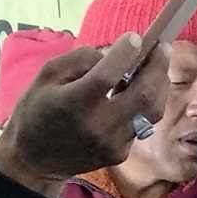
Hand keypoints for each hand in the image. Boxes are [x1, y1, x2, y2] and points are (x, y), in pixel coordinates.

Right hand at [0, 34, 171, 196]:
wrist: (34, 160)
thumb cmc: (36, 110)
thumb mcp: (46, 75)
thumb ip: (81, 59)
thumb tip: (116, 52)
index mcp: (74, 104)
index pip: (108, 75)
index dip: (126, 53)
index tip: (136, 38)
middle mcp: (98, 126)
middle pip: (143, 94)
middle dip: (158, 67)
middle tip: (162, 48)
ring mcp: (113, 143)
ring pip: (151, 111)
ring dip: (158, 85)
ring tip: (156, 67)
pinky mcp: (120, 154)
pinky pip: (141, 123)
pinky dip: (144, 103)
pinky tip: (139, 91)